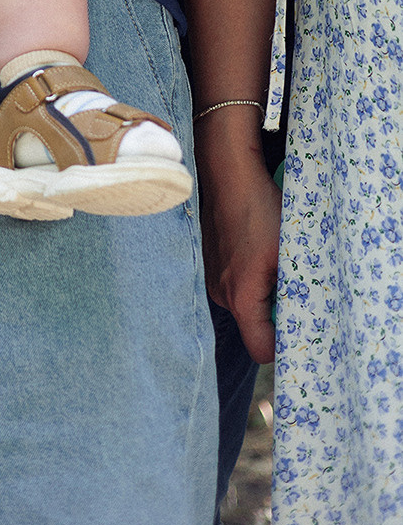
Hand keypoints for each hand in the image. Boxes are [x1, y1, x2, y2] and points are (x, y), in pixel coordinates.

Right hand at [196, 124, 280, 363]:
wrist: (228, 174)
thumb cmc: (260, 210)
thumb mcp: (290, 253)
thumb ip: (300, 292)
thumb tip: (314, 319)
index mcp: (240, 297)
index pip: (262, 350)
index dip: (285, 347)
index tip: (304, 330)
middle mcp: (220, 293)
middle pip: (255, 327)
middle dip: (277, 316)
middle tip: (296, 290)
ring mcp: (212, 277)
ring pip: (247, 304)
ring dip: (265, 294)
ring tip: (277, 265)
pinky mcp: (211, 262)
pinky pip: (236, 285)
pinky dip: (252, 278)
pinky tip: (260, 252)